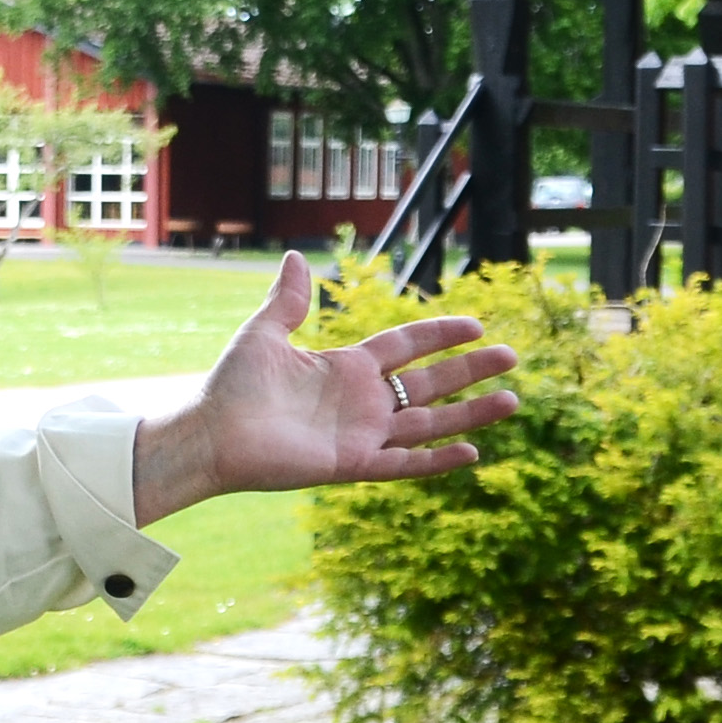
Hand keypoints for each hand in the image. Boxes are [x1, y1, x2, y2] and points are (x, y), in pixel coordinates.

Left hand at [130, 252, 520, 523]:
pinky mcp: (351, 465)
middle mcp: (361, 402)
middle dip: (471, 371)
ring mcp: (360, 435)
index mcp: (346, 368)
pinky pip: (402, 465)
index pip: (406, 347)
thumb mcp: (264, 334)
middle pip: (429, 383)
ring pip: (428, 423)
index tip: (476, 324)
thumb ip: (287, 301)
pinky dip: (435, 461)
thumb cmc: (230, 386)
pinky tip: (471, 453)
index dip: (440, 335)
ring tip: (511, 401)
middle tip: (512, 358)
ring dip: (469, 414)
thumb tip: (294, 257)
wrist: (210, 433)